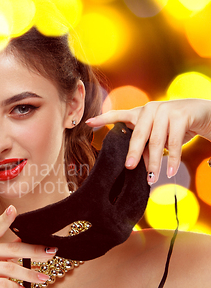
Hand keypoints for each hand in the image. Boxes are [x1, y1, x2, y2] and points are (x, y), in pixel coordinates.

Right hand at [0, 205, 56, 287]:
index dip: (4, 219)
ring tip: (43, 277)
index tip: (13, 208)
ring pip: (9, 268)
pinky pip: (2, 283)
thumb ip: (8, 253)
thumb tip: (30, 243)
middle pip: (10, 249)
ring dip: (29, 273)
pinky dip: (15, 287)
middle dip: (34, 251)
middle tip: (51, 252)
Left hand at [85, 99, 210, 184]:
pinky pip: (174, 142)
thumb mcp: (157, 135)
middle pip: (138, 135)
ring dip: (155, 163)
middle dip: (133, 153)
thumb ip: (145, 146)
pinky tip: (170, 172)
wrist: (202, 113)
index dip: (103, 119)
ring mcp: (165, 110)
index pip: (118, 114)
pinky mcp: (180, 116)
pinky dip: (172, 159)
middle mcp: (149, 109)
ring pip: (157, 141)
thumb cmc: (173, 127)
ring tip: (152, 179)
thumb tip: (135, 165)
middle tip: (128, 167)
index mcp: (139, 113)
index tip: (88, 122)